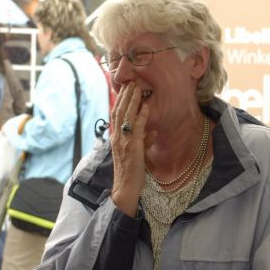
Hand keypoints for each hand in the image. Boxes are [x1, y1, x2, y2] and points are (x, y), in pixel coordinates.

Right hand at [110, 83, 154, 216]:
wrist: (125, 188)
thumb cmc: (132, 172)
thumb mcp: (138, 153)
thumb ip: (144, 140)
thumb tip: (153, 131)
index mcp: (116, 138)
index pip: (116, 114)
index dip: (120, 100)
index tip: (125, 88)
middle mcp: (117, 137)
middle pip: (119, 111)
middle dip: (125, 95)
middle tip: (131, 81)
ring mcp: (123, 141)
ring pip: (125, 116)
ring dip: (132, 101)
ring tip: (137, 88)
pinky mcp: (132, 147)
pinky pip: (136, 128)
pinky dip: (141, 116)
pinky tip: (145, 107)